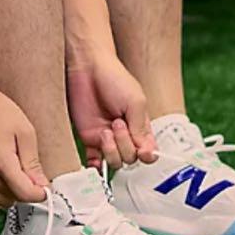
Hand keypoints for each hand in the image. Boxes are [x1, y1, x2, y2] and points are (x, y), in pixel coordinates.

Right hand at [0, 79, 49, 212]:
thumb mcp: (23, 129)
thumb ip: (32, 161)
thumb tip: (41, 184)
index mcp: (1, 161)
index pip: (25, 193)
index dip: (40, 193)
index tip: (44, 188)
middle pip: (12, 199)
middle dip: (25, 191)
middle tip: (30, 176)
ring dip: (10, 195)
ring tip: (14, 177)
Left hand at [66, 54, 156, 169]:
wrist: (86, 67)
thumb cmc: (114, 78)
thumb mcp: (135, 101)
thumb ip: (140, 128)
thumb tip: (146, 154)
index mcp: (140, 126)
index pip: (148, 151)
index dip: (146, 154)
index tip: (142, 150)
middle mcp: (125, 135)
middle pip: (131, 158)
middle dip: (125, 144)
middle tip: (117, 123)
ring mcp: (107, 138)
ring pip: (115, 162)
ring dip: (111, 150)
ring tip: (105, 131)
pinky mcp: (89, 138)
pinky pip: (94, 161)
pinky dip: (95, 167)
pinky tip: (96, 162)